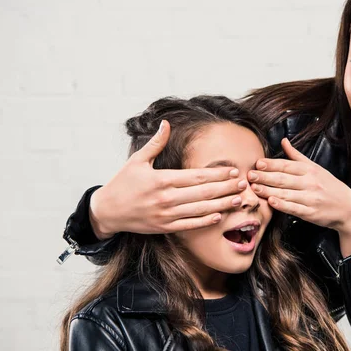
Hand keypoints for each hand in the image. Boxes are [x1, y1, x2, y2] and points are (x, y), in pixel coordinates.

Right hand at [89, 120, 247, 238]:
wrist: (107, 211)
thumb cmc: (122, 183)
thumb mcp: (137, 160)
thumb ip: (155, 143)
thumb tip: (166, 123)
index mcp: (161, 179)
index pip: (196, 176)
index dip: (217, 174)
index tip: (233, 170)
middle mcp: (165, 198)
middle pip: (202, 193)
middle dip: (225, 188)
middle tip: (244, 183)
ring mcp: (165, 215)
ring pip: (199, 210)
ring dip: (221, 204)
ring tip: (238, 200)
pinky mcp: (164, 227)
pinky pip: (189, 225)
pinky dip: (205, 221)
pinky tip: (219, 216)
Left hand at [248, 138, 350, 255]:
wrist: (348, 208)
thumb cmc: (329, 186)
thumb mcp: (315, 168)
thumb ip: (297, 156)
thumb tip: (283, 141)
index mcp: (309, 170)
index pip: (287, 165)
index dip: (271, 164)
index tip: (257, 163)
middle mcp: (310, 183)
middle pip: (283, 179)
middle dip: (265, 177)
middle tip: (250, 175)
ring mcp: (310, 198)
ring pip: (286, 193)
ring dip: (268, 191)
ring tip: (254, 189)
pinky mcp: (311, 213)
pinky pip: (294, 208)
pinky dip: (282, 205)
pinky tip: (271, 202)